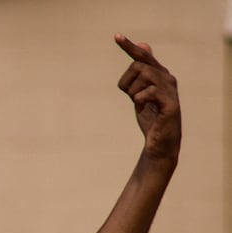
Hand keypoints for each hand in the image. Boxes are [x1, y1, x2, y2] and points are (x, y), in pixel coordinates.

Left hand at [115, 34, 180, 163]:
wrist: (160, 143)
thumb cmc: (151, 118)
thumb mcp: (140, 93)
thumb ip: (139, 74)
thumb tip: (142, 46)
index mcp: (159, 74)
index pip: (142, 56)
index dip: (129, 46)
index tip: (116, 36)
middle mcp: (167, 78)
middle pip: (139, 64)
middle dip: (127, 81)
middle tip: (131, 97)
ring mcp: (170, 90)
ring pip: (143, 75)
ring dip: (134, 91)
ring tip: (139, 104)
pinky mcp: (170, 104)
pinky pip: (149, 91)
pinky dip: (140, 98)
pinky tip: (141, 106)